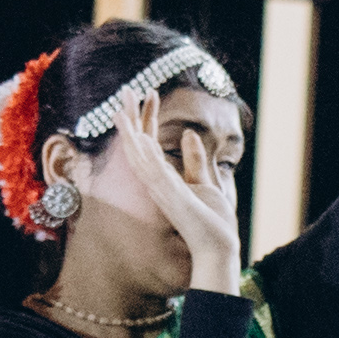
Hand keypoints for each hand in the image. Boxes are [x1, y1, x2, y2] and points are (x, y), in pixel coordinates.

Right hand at [107, 91, 243, 292]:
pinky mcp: (170, 197)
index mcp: (166, 178)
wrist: (217, 248)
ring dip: (130, 131)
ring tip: (121, 108)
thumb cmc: (211, 222)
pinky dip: (143, 154)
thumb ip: (195, 160)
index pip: (151, 144)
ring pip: (140, 155)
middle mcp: (158, 183)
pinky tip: (138, 135)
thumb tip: (190, 134)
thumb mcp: (206, 183)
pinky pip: (152, 172)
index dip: (148, 118)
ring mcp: (161, 190)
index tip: (149, 93)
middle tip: (126, 89)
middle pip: (139, 145)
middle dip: (132, 118)